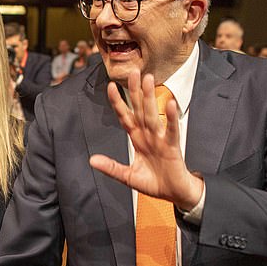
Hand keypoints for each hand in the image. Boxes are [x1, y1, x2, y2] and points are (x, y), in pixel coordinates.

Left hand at [89, 70, 203, 209]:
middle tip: (133, 71)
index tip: (110, 86)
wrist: (174, 194)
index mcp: (138, 139)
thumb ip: (111, 167)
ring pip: (153, 115)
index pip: (126, 117)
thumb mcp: (128, 177)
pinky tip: (170, 104)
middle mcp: (148, 135)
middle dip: (136, 91)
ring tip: (148, 79)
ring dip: (150, 98)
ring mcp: (160, 139)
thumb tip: (92, 160)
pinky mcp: (172, 147)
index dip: (118, 103)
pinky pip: (171, 130)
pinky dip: (171, 118)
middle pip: (140, 109)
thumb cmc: (155, 183)